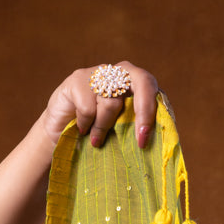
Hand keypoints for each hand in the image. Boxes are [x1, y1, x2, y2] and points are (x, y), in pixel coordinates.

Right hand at [40, 63, 159, 148]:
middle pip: (142, 80)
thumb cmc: (97, 137)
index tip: (143, 141)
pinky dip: (86, 123)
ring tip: (96, 141)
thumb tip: (162, 149)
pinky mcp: (78, 79)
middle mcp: (119, 74)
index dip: (151, 114)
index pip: (153, 90)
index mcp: (136, 87)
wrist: (61, 135)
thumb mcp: (122, 137)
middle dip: (143, 110)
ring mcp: (98, 74)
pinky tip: (82, 129)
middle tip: (139, 140)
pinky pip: (88, 106)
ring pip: (111, 101)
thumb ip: (140, 134)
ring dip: (103, 128)